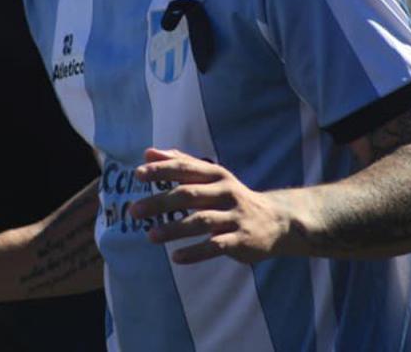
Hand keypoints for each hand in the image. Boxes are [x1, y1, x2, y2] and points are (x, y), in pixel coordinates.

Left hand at [128, 148, 289, 264]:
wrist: (277, 220)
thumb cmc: (234, 197)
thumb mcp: (212, 177)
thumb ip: (181, 163)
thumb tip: (148, 152)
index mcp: (216, 176)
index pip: (186, 169)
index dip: (162, 170)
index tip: (138, 174)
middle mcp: (226, 192)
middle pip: (189, 194)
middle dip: (160, 202)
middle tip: (134, 210)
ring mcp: (234, 216)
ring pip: (201, 221)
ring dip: (174, 229)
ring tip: (150, 236)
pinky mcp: (241, 240)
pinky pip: (216, 246)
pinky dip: (196, 252)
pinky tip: (176, 258)